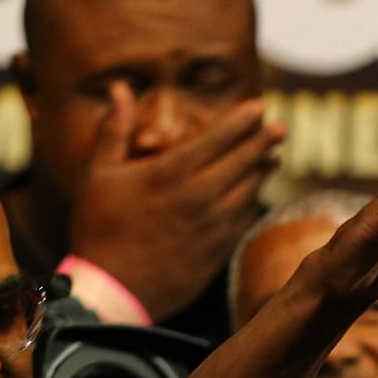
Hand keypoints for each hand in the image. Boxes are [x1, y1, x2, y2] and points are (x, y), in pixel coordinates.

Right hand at [65, 81, 283, 318]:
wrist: (112, 290)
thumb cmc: (98, 227)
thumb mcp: (98, 173)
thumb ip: (114, 128)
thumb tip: (120, 87)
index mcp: (169, 174)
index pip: (217, 139)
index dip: (241, 121)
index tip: (258, 107)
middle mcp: (198, 197)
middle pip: (243, 161)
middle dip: (263, 141)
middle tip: (279, 127)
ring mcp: (213, 225)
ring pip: (250, 190)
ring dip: (263, 170)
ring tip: (274, 156)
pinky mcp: (219, 250)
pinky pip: (245, 218)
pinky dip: (255, 202)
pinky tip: (258, 193)